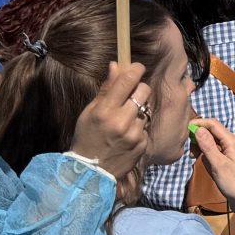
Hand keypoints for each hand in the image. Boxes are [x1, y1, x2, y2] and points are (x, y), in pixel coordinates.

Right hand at [68, 60, 151, 175]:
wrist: (90, 170)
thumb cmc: (87, 137)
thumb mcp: (90, 112)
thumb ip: (106, 89)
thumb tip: (116, 65)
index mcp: (105, 110)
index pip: (127, 81)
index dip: (135, 70)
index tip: (137, 67)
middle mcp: (122, 121)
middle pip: (144, 91)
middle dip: (139, 89)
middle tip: (132, 95)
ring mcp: (134, 133)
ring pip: (146, 109)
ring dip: (139, 111)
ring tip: (125, 120)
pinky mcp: (143, 144)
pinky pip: (146, 126)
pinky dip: (139, 127)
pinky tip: (128, 134)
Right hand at [191, 119, 234, 229]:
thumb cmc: (233, 183)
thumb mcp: (217, 164)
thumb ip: (208, 146)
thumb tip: (198, 129)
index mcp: (232, 140)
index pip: (213, 124)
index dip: (198, 124)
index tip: (184, 129)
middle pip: (213, 132)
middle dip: (199, 137)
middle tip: (190, 151)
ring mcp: (234, 149)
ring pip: (214, 141)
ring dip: (203, 147)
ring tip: (195, 158)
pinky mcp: (232, 157)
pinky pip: (218, 150)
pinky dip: (209, 153)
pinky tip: (205, 162)